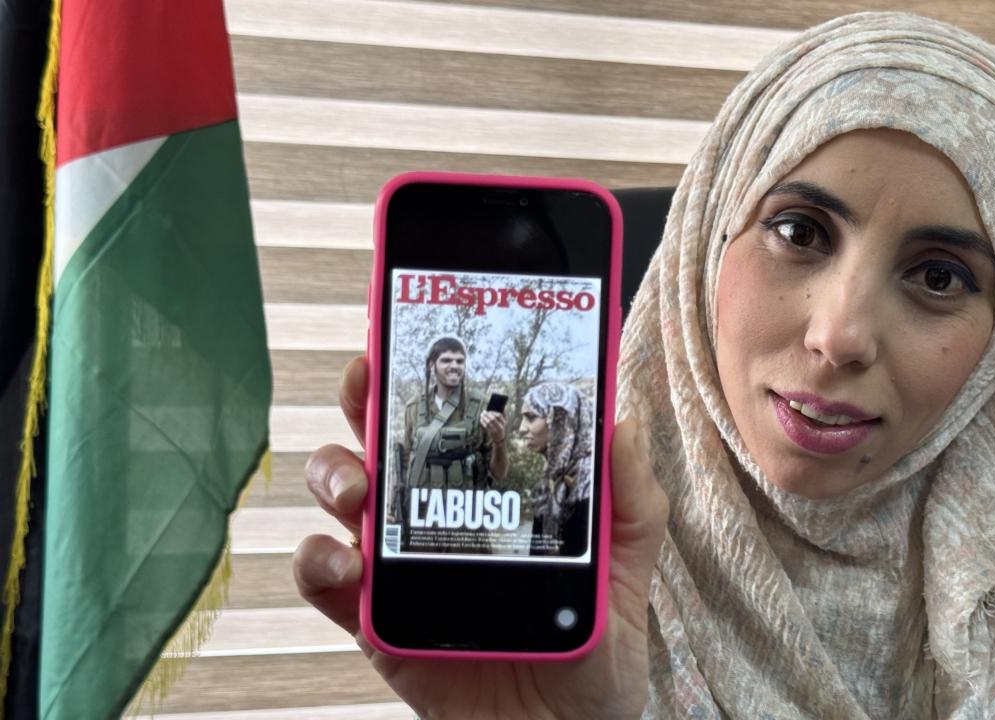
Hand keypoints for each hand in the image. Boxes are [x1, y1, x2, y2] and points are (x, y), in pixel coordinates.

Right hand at [295, 356, 668, 718]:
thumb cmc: (592, 651)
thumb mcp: (627, 568)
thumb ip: (630, 501)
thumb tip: (622, 424)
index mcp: (492, 494)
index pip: (455, 419)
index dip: (428, 371)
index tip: (415, 326)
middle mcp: (438, 517)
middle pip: (384, 437)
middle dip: (364, 395)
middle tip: (367, 380)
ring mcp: (401, 566)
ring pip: (342, 494)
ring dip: (333, 471)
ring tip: (358, 486)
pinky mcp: (376, 621)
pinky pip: (326, 580)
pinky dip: (319, 560)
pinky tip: (345, 560)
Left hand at [480, 410, 505, 443]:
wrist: (499, 438)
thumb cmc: (501, 428)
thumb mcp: (504, 422)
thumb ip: (504, 415)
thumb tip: (504, 408)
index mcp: (504, 423)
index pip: (499, 415)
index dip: (493, 412)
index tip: (489, 411)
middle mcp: (500, 427)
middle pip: (493, 419)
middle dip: (487, 414)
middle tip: (483, 412)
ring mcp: (495, 430)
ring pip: (488, 422)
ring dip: (484, 418)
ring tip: (481, 415)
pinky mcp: (491, 433)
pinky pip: (485, 426)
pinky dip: (482, 422)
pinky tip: (481, 419)